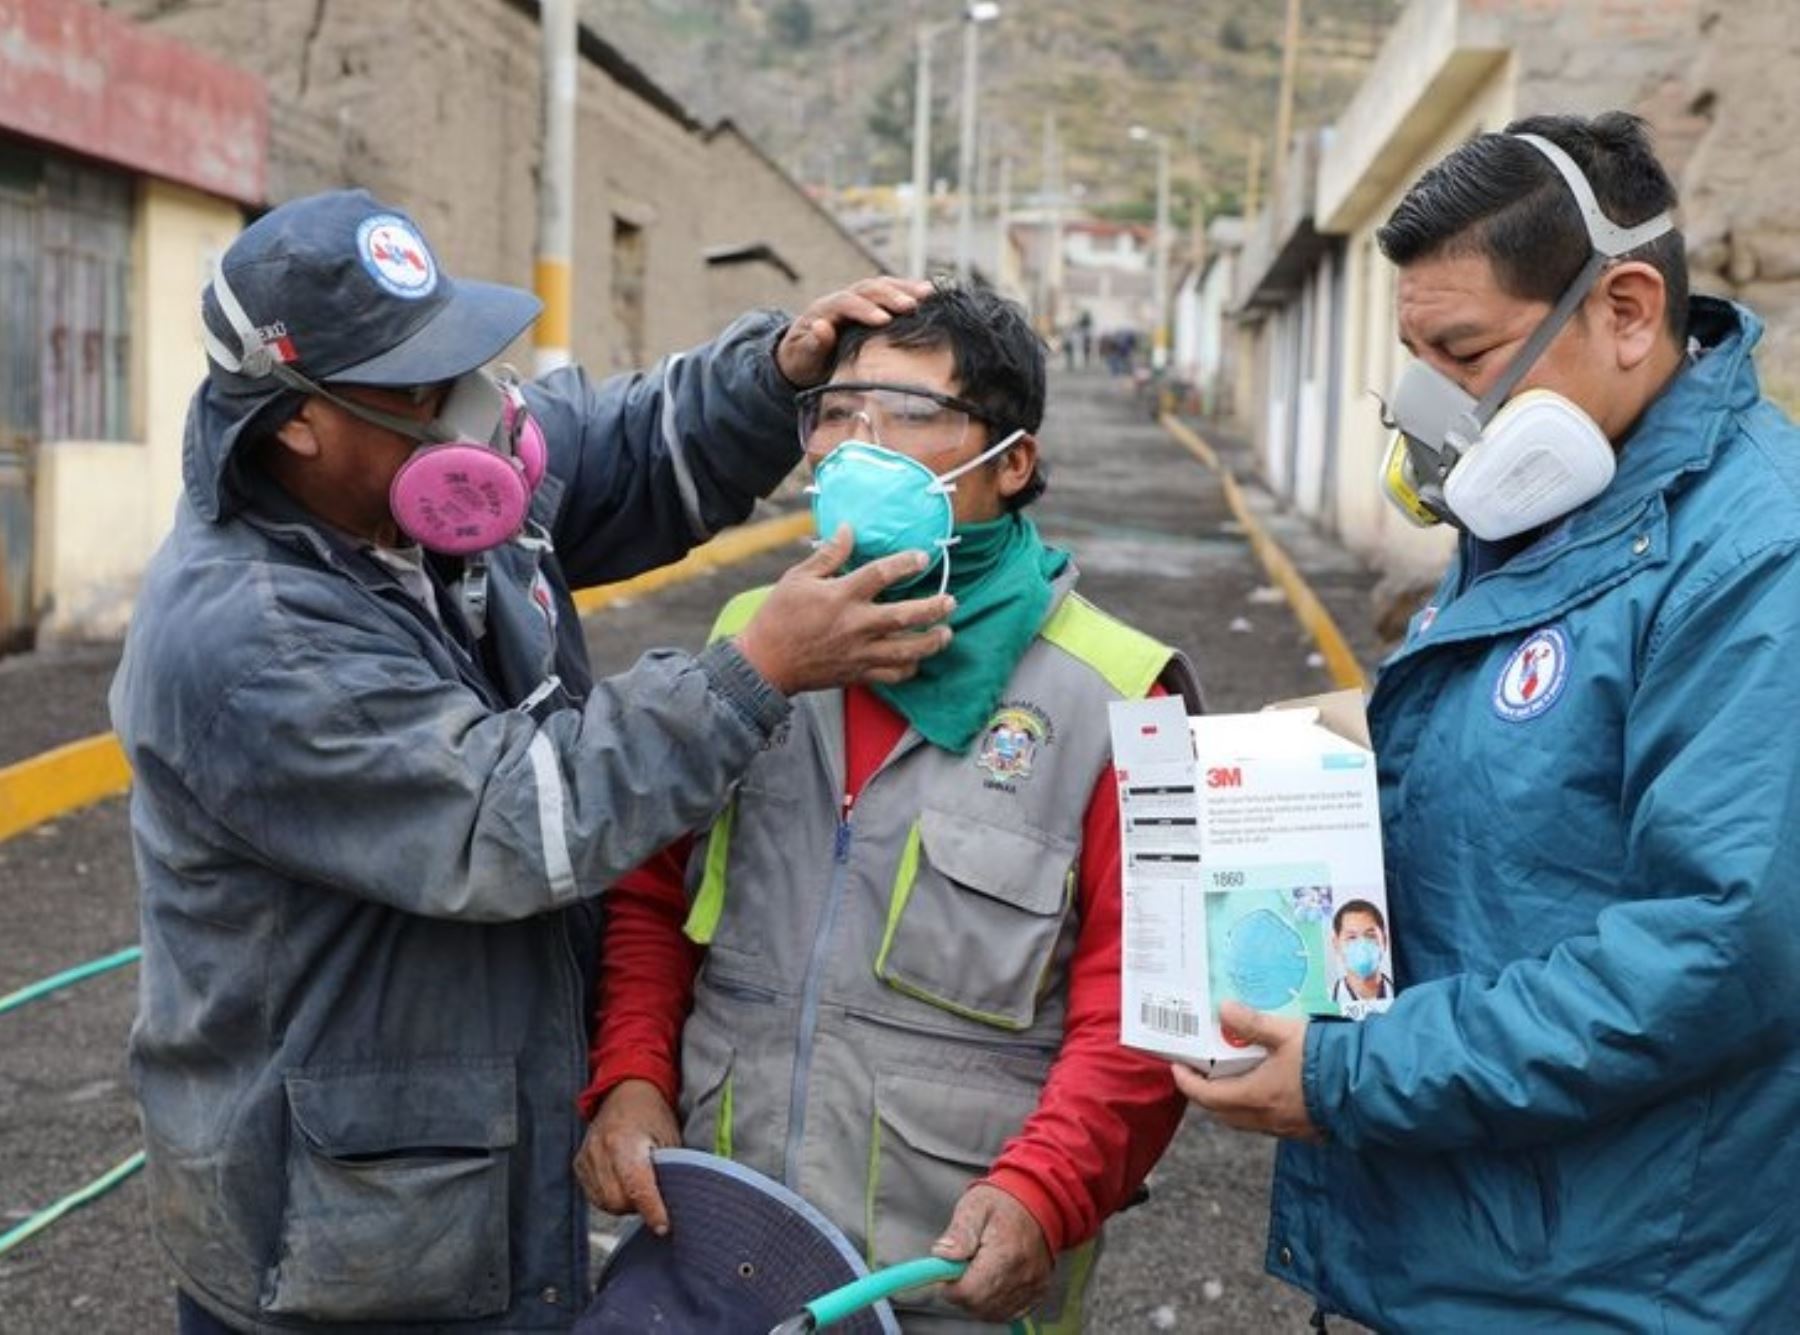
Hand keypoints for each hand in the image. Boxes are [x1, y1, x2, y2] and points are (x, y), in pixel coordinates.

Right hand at [573, 1079, 680, 1233]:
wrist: (626, 1092)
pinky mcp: (579, 1164)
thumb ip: (671, 1170)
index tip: (664, 1226)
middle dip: (638, 1206)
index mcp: (624, 1141)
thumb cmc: (652, 1114)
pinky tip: (623, 1182)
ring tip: (638, 1184)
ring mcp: (586, 1157)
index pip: (637, 1187)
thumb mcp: (670, 1138)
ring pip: (605, 1203)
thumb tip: (679, 1203)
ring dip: (624, 1204)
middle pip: (618, 1201)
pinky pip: (595, 1196)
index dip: (652, 1210)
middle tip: (653, 1195)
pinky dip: (610, 1197)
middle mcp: (600, 1150)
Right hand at [735, 525, 953, 694]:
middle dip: (934, 608)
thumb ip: (828, 555)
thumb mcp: (797, 578)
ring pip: (908, 650)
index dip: (905, 563)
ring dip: (932, 642)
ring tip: (947, 633)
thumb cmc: (778, 616)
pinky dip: (910, 669)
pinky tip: (918, 660)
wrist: (765, 663)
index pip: (881, 574)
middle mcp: (856, 625)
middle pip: (907, 616)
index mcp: (841, 596)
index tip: (922, 557)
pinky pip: (893, 675)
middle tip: (951, 600)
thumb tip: (848, 529)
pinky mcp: (858, 674)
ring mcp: (860, 653)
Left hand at [775, 277, 935, 387]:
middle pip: (867, 288)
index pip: (845, 302)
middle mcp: (841, 299)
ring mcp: (857, 299)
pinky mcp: (870, 305)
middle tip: (911, 307)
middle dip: (889, 295)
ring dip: (904, 288)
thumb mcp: (801, 357)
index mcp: (823, 310)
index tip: (883, 320)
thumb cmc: (803, 361)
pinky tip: (929, 294)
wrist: (803, 357)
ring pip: (881, 285)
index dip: (864, 309)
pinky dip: (908, 291)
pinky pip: (890, 292)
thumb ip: (812, 344)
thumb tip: (823, 327)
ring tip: (928, 294)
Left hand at [932, 1185, 1053, 1323]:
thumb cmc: (1002, 1203)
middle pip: (979, 1305)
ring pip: (992, 1312)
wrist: (1038, 1202)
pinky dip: (993, 1303)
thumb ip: (959, 1232)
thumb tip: (942, 1254)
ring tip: (976, 1271)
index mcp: (1004, 1252)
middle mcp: (1022, 1274)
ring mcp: (1032, 1286)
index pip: (969, 1291)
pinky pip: (1008, 1312)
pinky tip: (990, 1282)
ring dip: (977, 1298)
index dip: (950, 1286)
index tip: (945, 1271)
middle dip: (962, 1292)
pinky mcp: (1037, 1292)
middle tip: (960, 1268)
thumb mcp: (975, 1206)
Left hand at [1171, 1001, 1320, 1141]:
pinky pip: (1268, 1123)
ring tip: (1228, 1079)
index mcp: (1254, 1096)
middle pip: (1222, 1113)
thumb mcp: (1285, 1033)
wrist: (1364, 1087)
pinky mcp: (1304, 1130)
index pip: (1207, 1096)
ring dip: (1230, 1103)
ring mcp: (1285, 1128)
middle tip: (1198, 1073)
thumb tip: (1222, 1008)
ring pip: (1245, 1120)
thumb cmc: (1323, 1060)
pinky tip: (1265, 1091)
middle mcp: (1265, 1118)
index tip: (1177, 1067)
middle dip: (1205, 1095)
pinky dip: (1255, 1109)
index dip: (1187, 1082)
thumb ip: (1252, 1022)